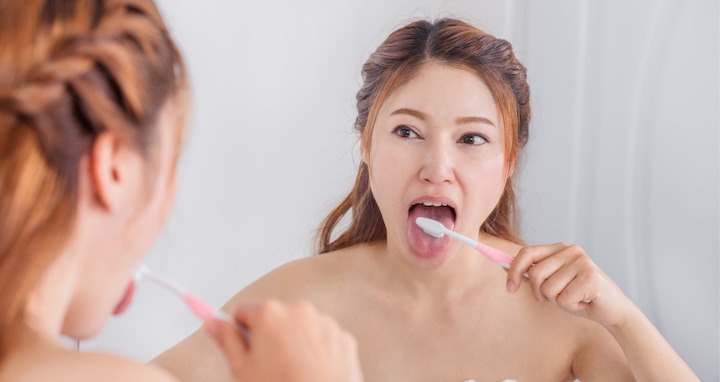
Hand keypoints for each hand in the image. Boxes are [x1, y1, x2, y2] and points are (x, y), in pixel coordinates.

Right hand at [207, 299, 363, 381]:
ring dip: (294, 343)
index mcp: (269, 313)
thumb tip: (213, 323)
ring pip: (300, 328)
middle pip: (274, 318)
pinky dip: (317, 352)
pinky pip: (323, 339)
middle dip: (269, 337)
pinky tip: (312, 373)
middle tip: (268, 367)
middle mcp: (298, 309)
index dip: (240, 332)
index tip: (244, 348)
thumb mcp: (242, 369)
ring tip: (293, 373)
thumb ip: (226, 341)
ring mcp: (324, 322)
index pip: (243, 311)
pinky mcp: (343, 337)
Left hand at [505, 242, 636, 327]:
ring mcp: (582, 261)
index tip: (510, 289)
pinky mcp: (590, 277)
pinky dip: (570, 307)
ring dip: (557, 301)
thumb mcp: (552, 284)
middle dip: (539, 293)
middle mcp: (571, 250)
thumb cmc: (579, 297)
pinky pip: (563, 299)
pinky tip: (584, 302)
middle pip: (534, 274)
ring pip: (547, 289)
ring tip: (574, 298)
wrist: (612, 310)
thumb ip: (532, 274)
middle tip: (556, 298)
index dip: (513, 270)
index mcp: (559, 248)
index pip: (526, 252)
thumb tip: (503, 266)